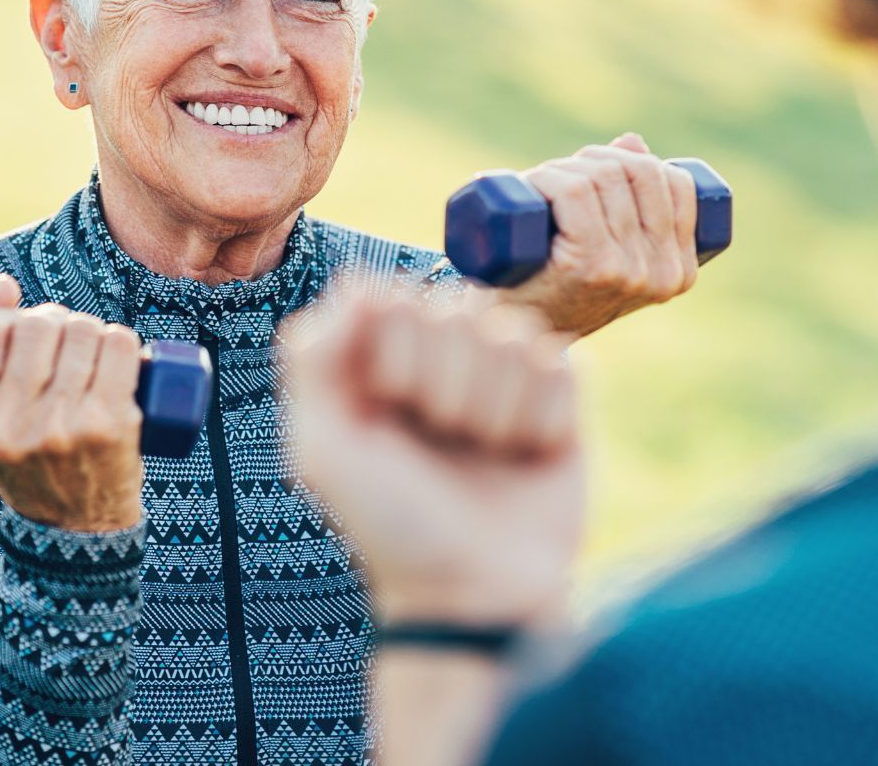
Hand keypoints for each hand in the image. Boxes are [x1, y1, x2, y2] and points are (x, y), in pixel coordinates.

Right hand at [0, 274, 147, 532]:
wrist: (75, 524)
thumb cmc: (23, 453)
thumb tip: (5, 285)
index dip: (2, 317)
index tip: (14, 334)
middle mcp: (7, 429)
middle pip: (35, 324)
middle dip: (52, 322)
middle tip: (59, 348)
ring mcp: (60, 427)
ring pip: (80, 328)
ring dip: (88, 331)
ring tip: (85, 358)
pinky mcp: (108, 425)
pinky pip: (119, 344)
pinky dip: (121, 341)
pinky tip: (116, 359)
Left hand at [286, 288, 583, 624]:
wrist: (478, 593)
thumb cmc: (393, 525)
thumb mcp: (324, 449)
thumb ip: (315, 359)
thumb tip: (361, 284)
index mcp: (381, 359)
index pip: (394, 297)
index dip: (396, 356)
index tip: (386, 413)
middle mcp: (444, 357)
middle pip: (459, 308)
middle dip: (447, 387)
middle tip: (440, 443)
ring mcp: (505, 374)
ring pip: (512, 334)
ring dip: (495, 408)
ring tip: (484, 454)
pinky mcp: (561, 397)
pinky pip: (562, 362)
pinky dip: (542, 417)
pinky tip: (526, 453)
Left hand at [491, 132, 700, 338]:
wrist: (512, 334)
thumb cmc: (557, 286)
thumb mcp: (609, 250)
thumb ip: (631, 202)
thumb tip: (633, 142)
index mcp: (680, 270)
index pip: (677, 184)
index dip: (634, 161)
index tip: (595, 171)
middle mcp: (662, 273)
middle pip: (639, 173)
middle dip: (595, 159)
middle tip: (558, 178)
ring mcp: (626, 270)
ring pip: (602, 178)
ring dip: (562, 167)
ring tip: (538, 186)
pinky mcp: (587, 265)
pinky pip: (574, 193)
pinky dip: (549, 177)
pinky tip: (533, 185)